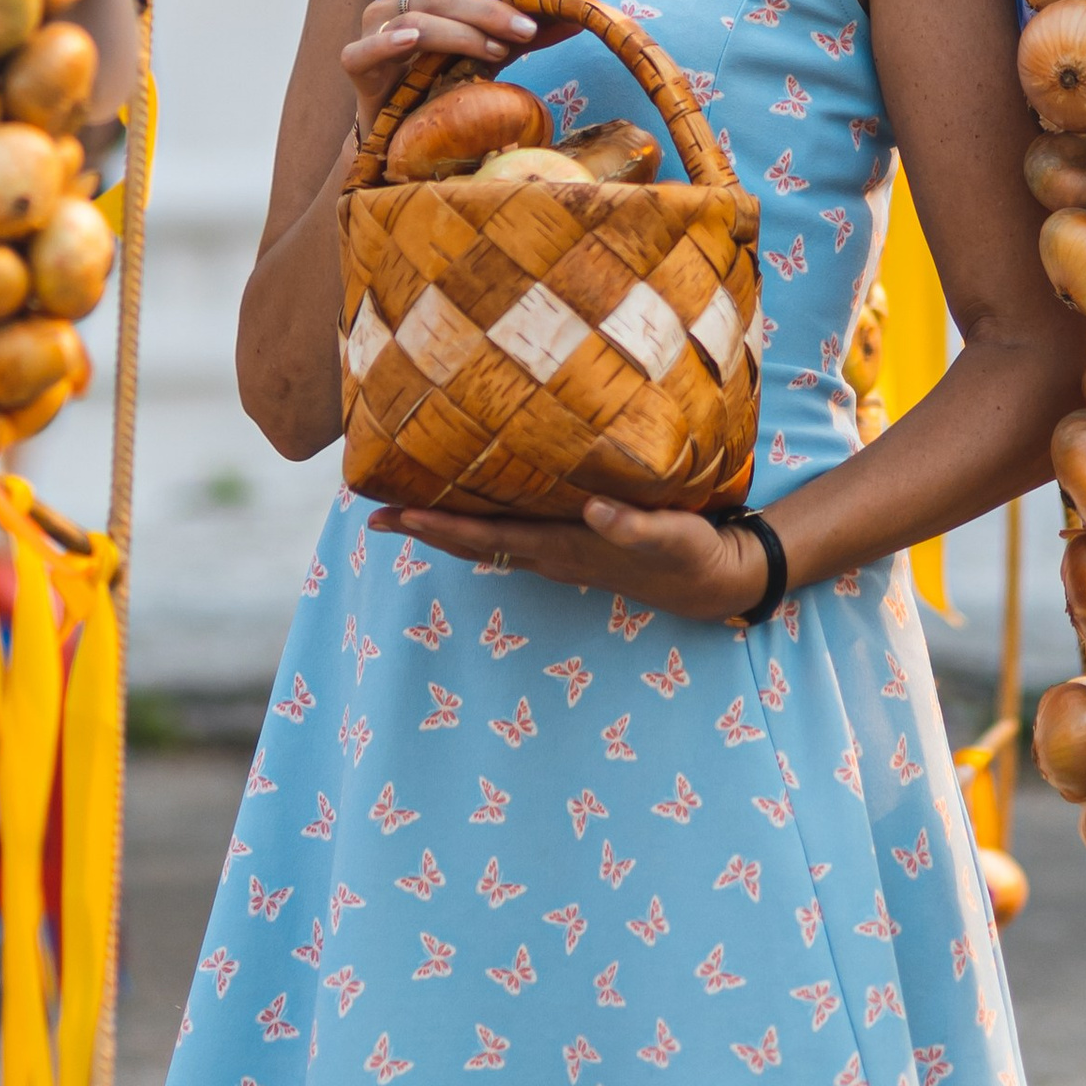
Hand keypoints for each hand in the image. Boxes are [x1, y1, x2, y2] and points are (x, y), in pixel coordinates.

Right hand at [342, 0, 568, 125]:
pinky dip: (389, 41)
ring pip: (415, 18)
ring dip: (460, 32)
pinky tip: (412, 39)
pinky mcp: (354, 62)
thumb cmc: (439, 75)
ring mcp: (371, 27)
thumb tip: (575, 19)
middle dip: (488, 7)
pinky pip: (366, 48)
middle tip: (527, 28)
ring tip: (496, 50)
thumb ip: (520, 33)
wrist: (393, 122)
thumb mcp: (484, 49)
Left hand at [367, 496, 772, 623]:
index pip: (490, 536)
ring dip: (444, 528)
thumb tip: (593, 510)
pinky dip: (478, 523)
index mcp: (564, 547)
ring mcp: (558, 553)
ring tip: (404, 511)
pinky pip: (510, 534)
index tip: (399, 515)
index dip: (443, 526)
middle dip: (424, 530)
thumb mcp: (670, 534)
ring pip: (487, 541)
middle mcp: (551, 554)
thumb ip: (634, 524)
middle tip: (373, 515)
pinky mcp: (571, 545)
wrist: (712, 580)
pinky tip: (467, 505)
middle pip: (474, 543)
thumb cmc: (690, 551)